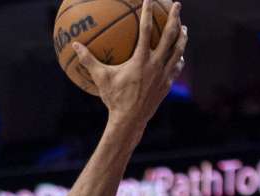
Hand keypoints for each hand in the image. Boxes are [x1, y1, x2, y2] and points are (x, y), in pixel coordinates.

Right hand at [72, 0, 186, 125]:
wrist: (130, 121)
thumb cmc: (114, 99)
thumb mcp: (101, 78)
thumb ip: (88, 60)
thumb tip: (75, 46)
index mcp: (141, 60)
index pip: (146, 29)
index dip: (147, 12)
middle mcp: (156, 64)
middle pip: (170, 36)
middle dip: (175, 18)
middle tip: (177, 4)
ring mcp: (164, 75)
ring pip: (178, 51)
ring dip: (182, 37)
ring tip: (185, 28)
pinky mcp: (167, 85)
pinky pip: (176, 68)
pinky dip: (178, 59)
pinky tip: (179, 56)